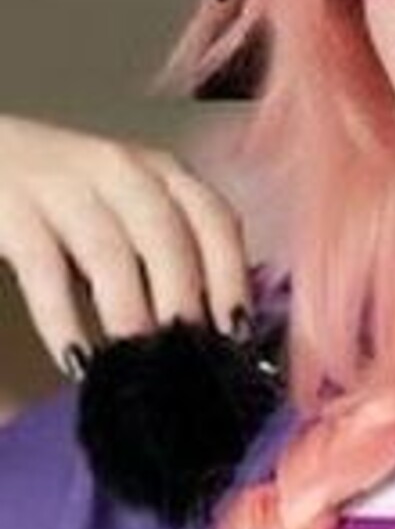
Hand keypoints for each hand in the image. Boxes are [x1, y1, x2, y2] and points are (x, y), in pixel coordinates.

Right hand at [0, 114, 251, 379]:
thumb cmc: (67, 193)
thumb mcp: (128, 209)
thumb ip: (165, 251)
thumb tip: (207, 323)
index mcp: (162, 170)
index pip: (215, 218)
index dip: (231, 274)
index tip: (238, 328)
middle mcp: (122, 169)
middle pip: (167, 233)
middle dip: (184, 294)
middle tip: (192, 348)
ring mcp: (65, 183)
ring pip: (110, 250)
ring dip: (129, 309)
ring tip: (139, 359)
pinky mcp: (12, 206)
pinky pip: (43, 268)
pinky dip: (62, 318)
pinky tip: (76, 356)